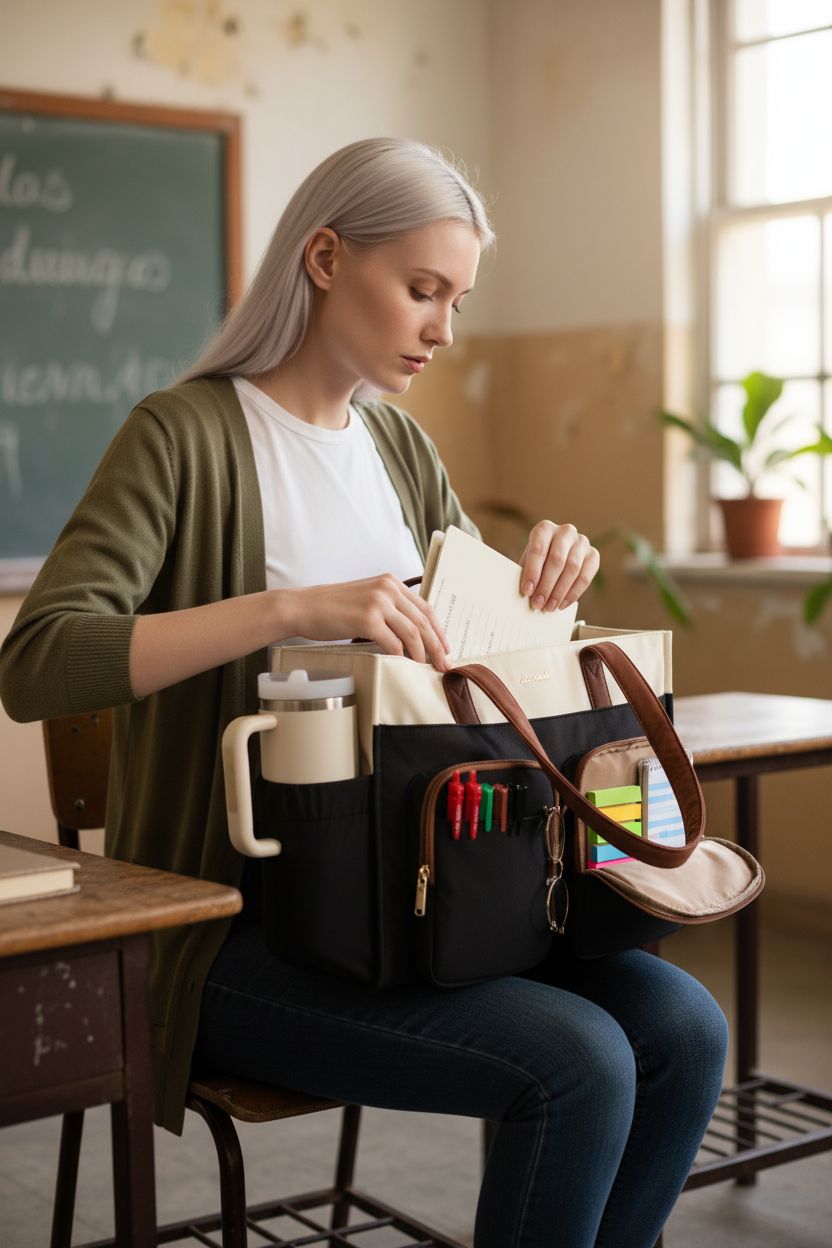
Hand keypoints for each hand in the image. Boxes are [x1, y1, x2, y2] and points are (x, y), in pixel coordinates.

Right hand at [286, 574, 451, 669]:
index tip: (445, 647)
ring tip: (427, 667)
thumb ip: (387, 607)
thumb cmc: (330, 608)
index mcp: (389, 582)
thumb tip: (410, 632)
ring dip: (423, 654)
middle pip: (423, 621)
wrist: (301, 607)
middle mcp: (387, 588)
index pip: (424, 606)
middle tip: (444, 664)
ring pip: (412, 633)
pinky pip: (393, 643)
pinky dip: (402, 656)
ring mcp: (377, 602)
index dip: (438, 629)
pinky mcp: (367, 619)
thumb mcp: (365, 598)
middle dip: (437, 645)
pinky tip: (404, 664)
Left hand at [518, 521, 599, 611]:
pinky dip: (573, 594)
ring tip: (549, 607)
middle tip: (538, 603)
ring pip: (572, 569)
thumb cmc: (537, 561)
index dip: (532, 571)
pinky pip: (585, 577)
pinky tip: (562, 604)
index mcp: (544, 528)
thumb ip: (525, 573)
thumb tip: (526, 593)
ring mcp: (582, 542)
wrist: (556, 556)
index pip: (538, 549)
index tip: (527, 591)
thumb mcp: (527, 562)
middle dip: (546, 585)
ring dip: (560, 592)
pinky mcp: (593, 555)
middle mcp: (565, 531)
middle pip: (557, 560)